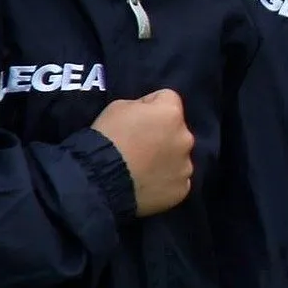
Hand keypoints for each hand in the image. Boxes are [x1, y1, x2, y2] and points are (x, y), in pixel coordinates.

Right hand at [93, 91, 194, 216]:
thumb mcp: (119, 107)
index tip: (136, 117)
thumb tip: (149, 114)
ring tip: (142, 168)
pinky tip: (146, 183)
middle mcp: (185, 138)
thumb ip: (142, 107)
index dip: (151, 105)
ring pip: (178, 157)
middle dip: (162, 134)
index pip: (168, 99)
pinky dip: (165, 181)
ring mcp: (186, 166)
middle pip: (176, 131)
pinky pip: (176, 180)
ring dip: (166, 159)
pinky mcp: (181, 188)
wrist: (102, 178)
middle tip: (140, 146)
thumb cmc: (108, 138)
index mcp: (171, 114)